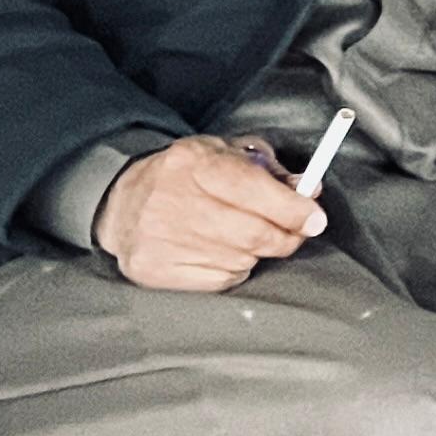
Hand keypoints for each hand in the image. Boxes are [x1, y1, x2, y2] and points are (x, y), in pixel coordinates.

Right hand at [90, 134, 323, 290]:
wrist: (121, 203)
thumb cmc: (185, 176)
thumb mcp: (223, 153)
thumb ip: (268, 168)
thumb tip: (307, 191)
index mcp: (193, 162)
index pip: (252, 188)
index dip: (291, 207)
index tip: (315, 218)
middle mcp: (173, 201)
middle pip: (251, 233)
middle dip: (285, 236)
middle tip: (295, 233)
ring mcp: (159, 240)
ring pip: (239, 260)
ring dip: (256, 252)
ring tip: (244, 236)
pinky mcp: (152, 270)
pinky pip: (219, 281)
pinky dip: (233, 271)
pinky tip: (221, 253)